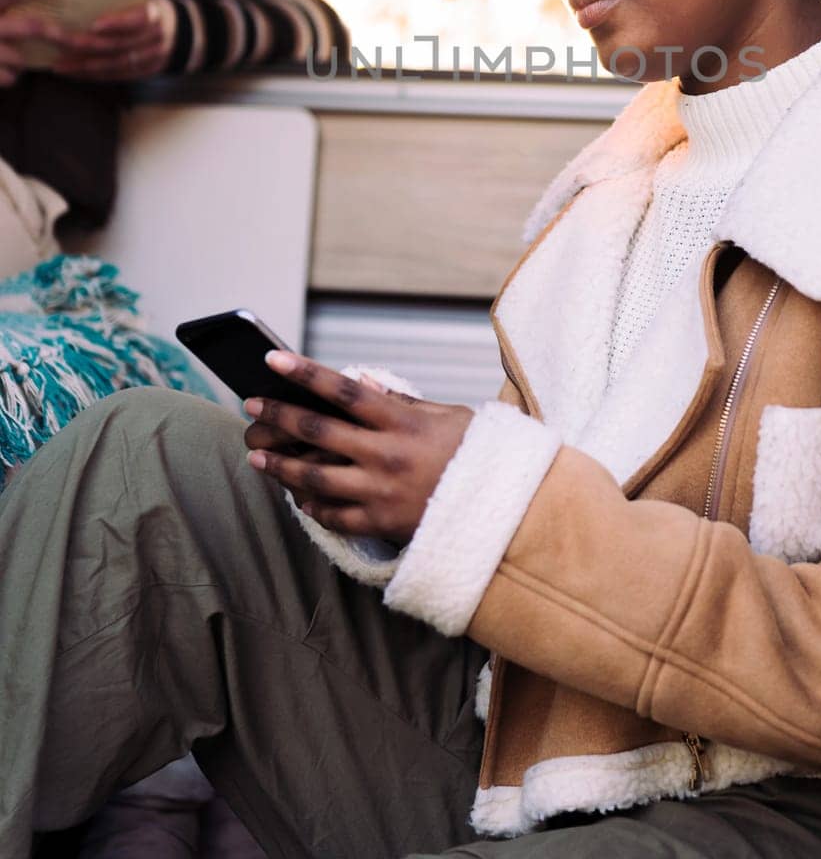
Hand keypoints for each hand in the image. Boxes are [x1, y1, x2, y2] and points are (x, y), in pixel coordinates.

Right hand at [0, 0, 70, 84]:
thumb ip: (4, 10)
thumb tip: (46, 3)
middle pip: (29, 27)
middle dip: (57, 33)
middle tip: (74, 39)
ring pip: (20, 58)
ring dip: (22, 61)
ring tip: (14, 59)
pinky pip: (10, 77)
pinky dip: (10, 76)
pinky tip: (1, 71)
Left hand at [51, 0, 175, 81]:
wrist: (181, 29)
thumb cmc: (150, 6)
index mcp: (157, 14)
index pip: (138, 19)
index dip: (117, 23)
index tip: (94, 25)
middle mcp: (157, 38)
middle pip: (119, 45)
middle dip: (86, 46)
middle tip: (59, 43)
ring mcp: (153, 58)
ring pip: (115, 64)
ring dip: (84, 66)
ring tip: (60, 64)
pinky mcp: (147, 72)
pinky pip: (117, 76)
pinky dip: (93, 75)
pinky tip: (74, 72)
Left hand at [242, 352, 473, 542]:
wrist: (502, 511)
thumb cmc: (477, 456)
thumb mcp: (449, 416)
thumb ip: (402, 401)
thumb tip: (360, 382)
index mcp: (402, 422)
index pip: (343, 391)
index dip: (305, 374)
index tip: (273, 360)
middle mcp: (386, 455)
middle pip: (319, 431)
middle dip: (279, 415)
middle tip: (252, 405)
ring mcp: (380, 492)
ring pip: (315, 478)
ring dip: (281, 466)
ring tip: (256, 456)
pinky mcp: (382, 525)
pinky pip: (336, 517)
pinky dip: (313, 507)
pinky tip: (297, 498)